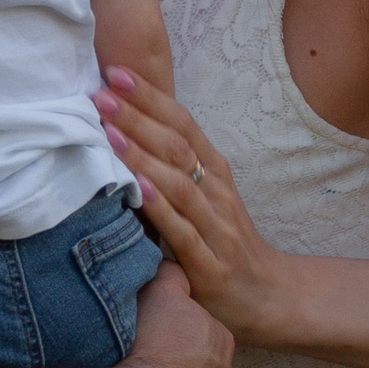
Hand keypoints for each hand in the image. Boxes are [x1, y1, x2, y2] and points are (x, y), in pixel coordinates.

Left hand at [95, 67, 301, 347]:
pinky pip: (183, 232)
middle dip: (137, 117)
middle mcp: (217, 192)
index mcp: (214, 171)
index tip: (117, 72)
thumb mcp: (203, 197)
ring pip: (178, 183)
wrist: (267, 296)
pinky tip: (138, 188)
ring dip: (142, 155)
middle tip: (101, 92)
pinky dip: (160, 208)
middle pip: (176, 146)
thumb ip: (172, 167)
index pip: (182, 124)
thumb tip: (121, 129)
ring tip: (109, 131)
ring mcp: (216, 227)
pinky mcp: (209, 264)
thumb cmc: (224, 242)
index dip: (151, 97)